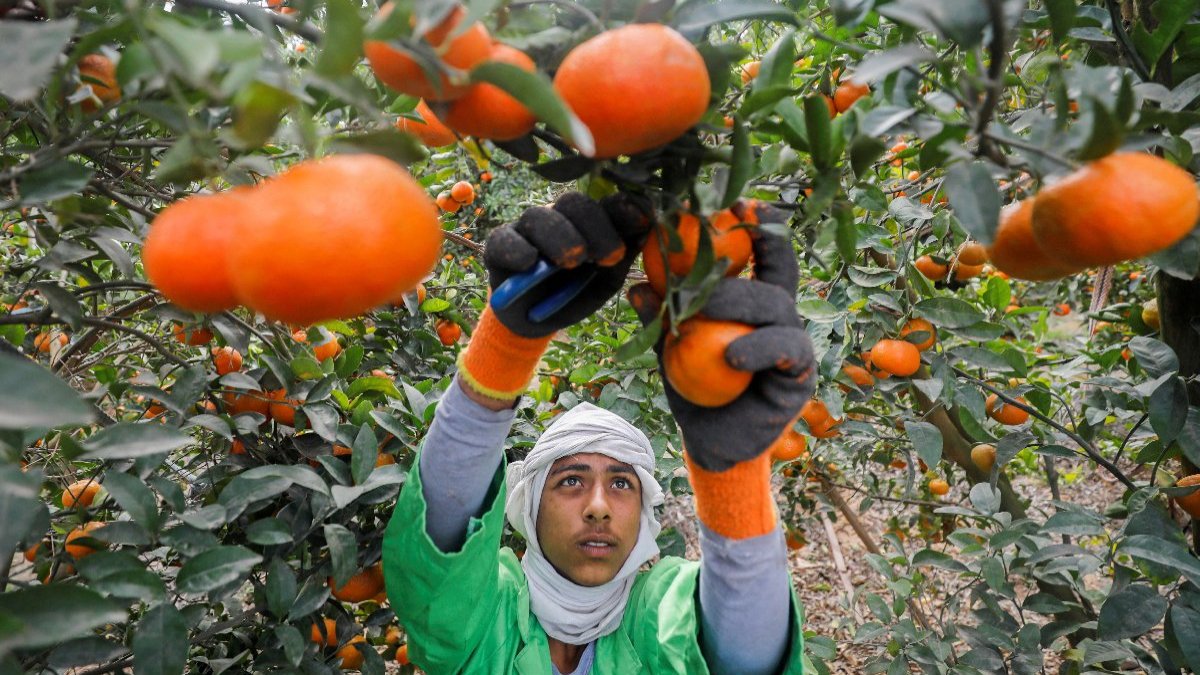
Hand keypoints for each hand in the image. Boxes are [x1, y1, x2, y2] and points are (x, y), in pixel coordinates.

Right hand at [483, 191, 652, 337]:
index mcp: (589, 220)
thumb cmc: (575, 293)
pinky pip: (504, 239)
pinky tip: (529, 263)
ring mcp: (527, 228)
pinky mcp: (498, 244)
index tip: (643, 222)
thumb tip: (648, 229)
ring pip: (540, 217)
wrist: (536, 321)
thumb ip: (624, 255)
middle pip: (574, 204)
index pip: (607, 204)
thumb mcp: (606, 278)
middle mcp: (559, 216)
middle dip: (596, 228)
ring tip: (572, 261)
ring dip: (560, 236)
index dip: (625, 209)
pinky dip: (517, 249)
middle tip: (610, 256)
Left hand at [629, 202, 814, 470]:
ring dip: (740, 304)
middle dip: (735, 268)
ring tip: (701, 312)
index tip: (742, 202)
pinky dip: (758, 349)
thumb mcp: (669, 349)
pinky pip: (785, 352)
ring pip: (778, 310)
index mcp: (755, 304)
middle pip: (771, 278)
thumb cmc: (694, 390)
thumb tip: (637, 288)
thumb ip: (661, 319)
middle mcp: (781, 318)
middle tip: (694, 271)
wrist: (713, 444)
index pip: (766, 257)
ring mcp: (795, 344)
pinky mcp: (799, 376)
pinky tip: (731, 355)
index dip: (762, 227)